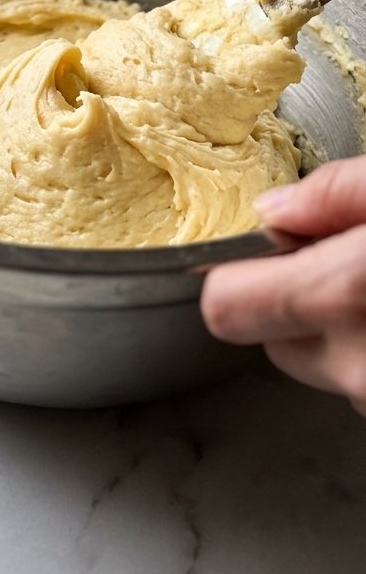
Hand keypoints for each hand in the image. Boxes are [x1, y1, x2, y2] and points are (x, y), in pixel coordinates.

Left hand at [201, 157, 365, 415]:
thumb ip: (338, 193)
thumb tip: (275, 209)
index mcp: (347, 294)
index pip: (223, 307)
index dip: (230, 275)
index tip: (252, 255)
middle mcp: (359, 367)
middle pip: (270, 338)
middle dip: (296, 301)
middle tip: (348, 264)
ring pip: (326, 364)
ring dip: (343, 331)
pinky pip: (365, 381)